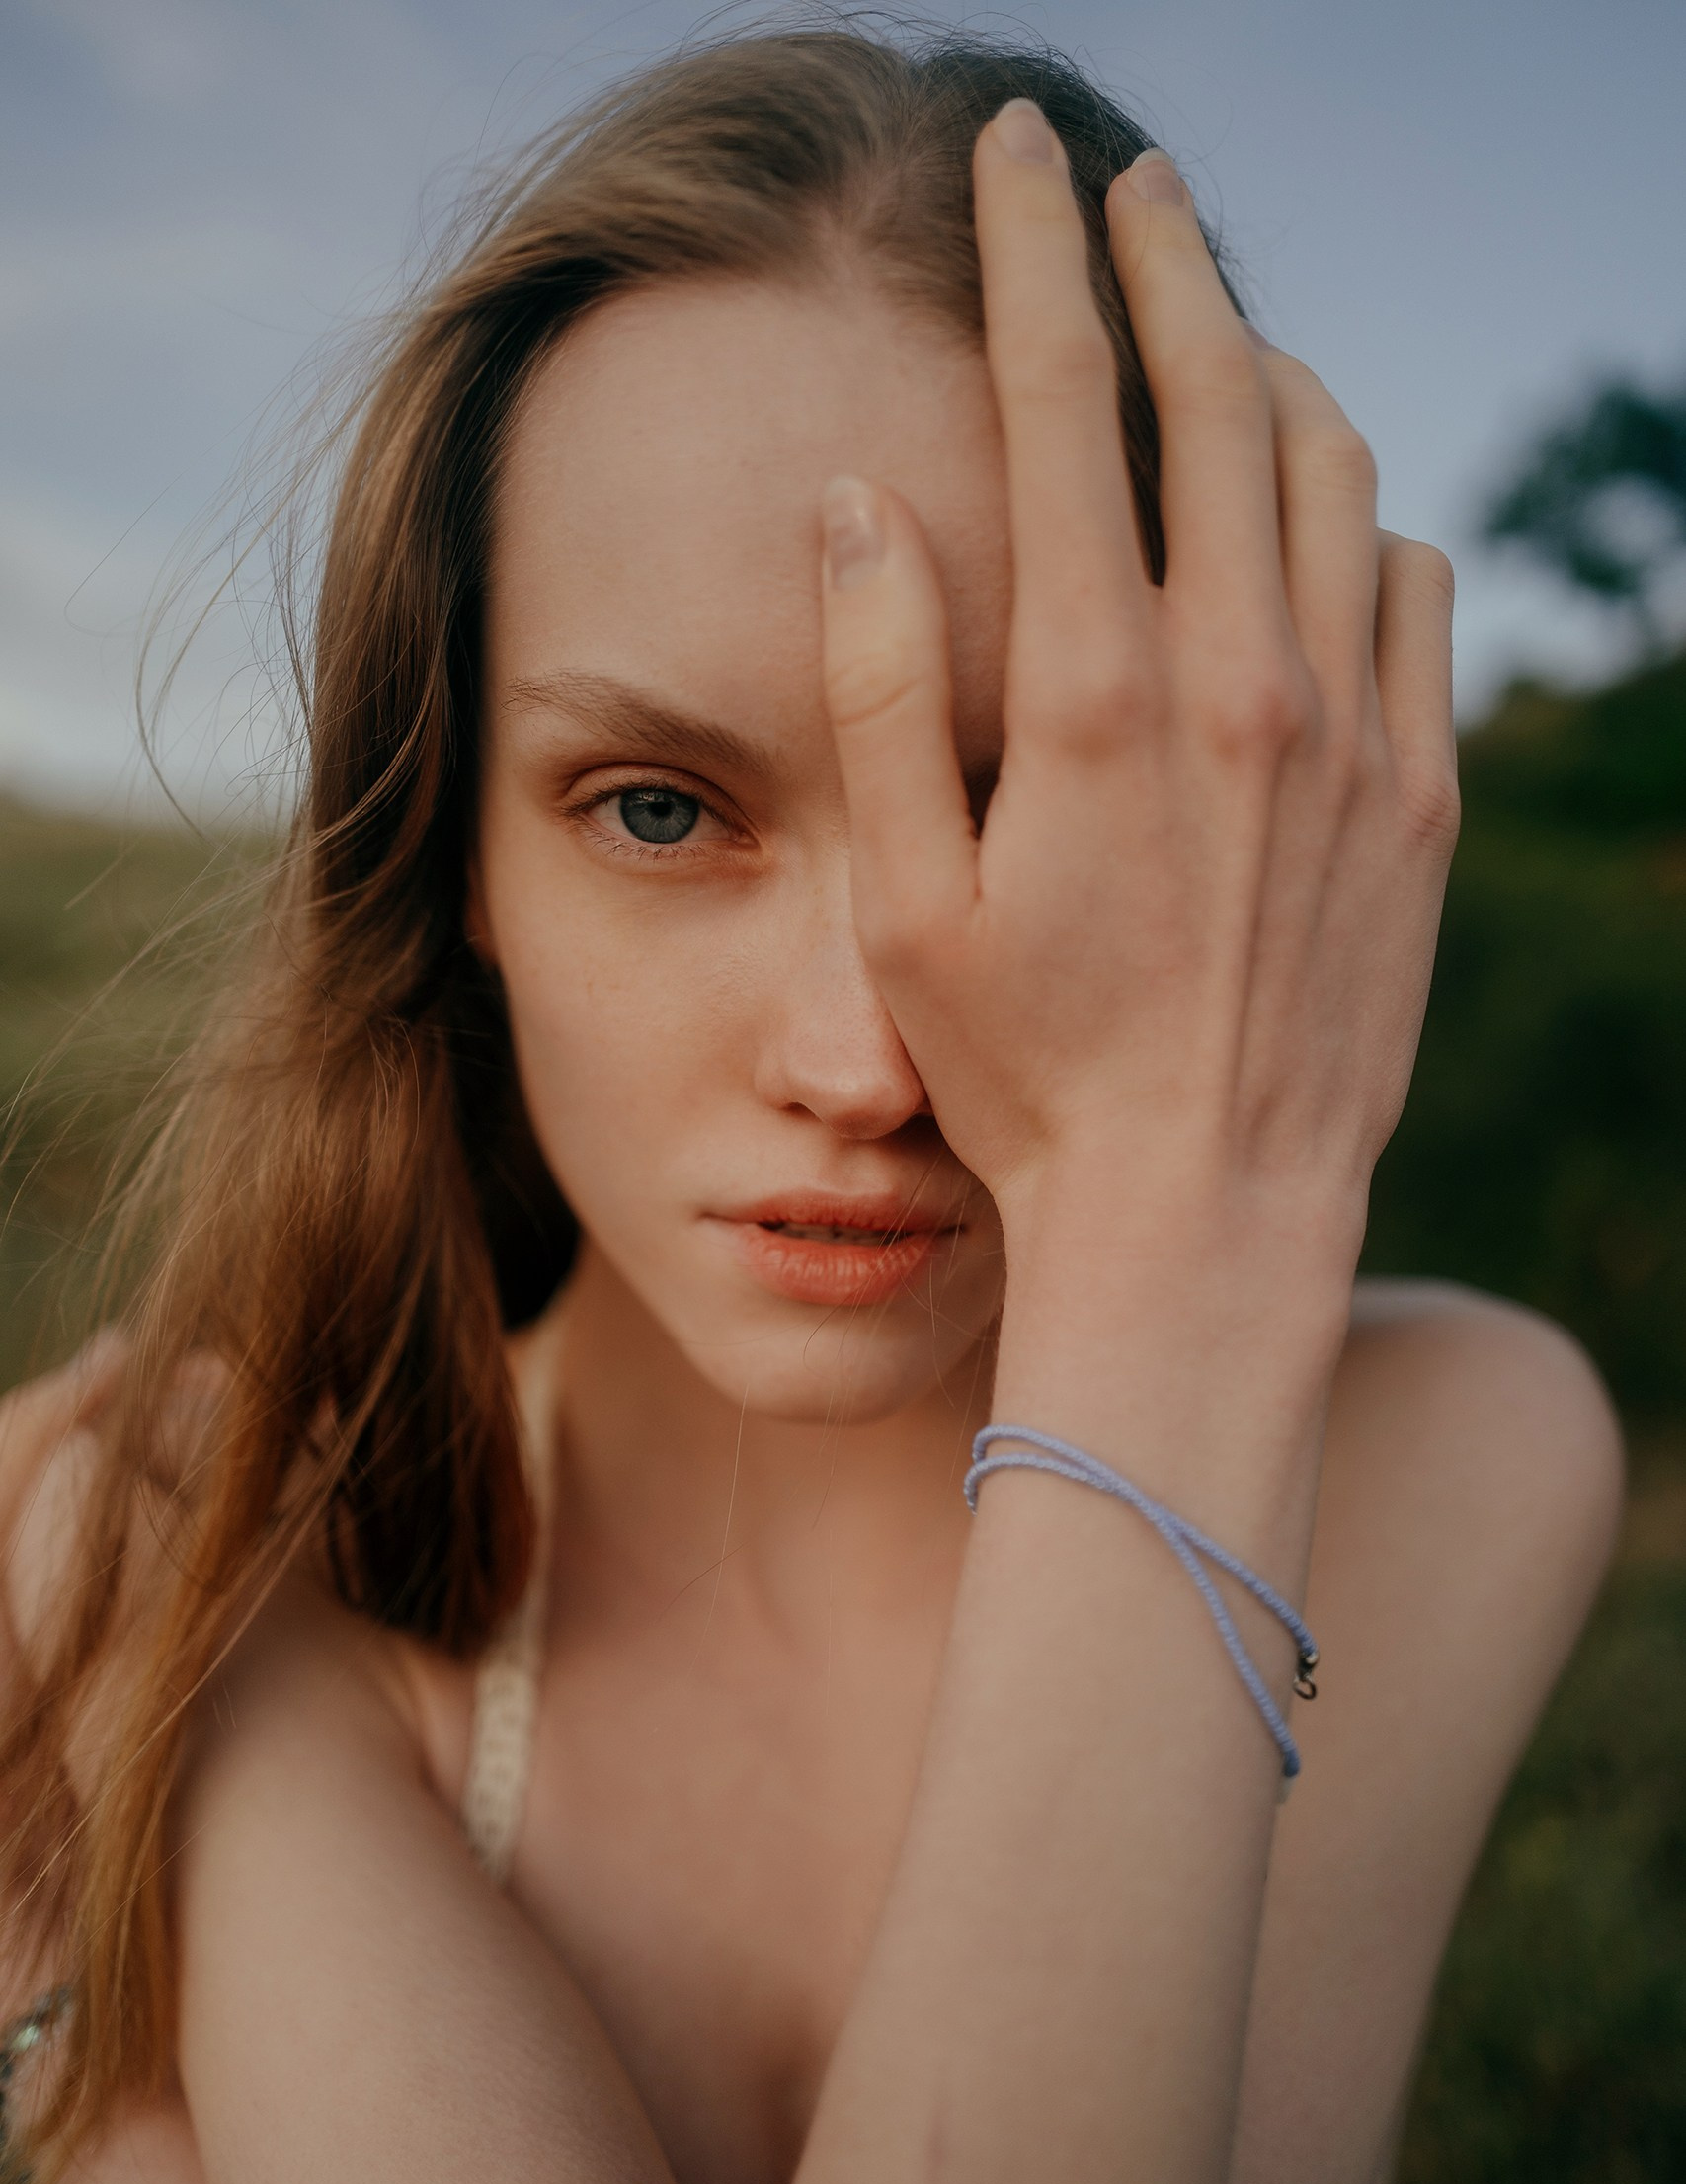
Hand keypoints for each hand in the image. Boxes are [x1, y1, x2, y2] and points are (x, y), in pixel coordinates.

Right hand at [819, 102, 1457, 1282]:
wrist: (1205, 1213)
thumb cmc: (1027, 1078)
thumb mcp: (904, 906)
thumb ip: (878, 690)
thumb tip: (860, 500)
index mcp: (1092, 695)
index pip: (1069, 397)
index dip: (1035, 249)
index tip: (1018, 155)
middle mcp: (1243, 682)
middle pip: (1221, 386)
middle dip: (1166, 254)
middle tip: (1130, 181)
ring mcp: (1354, 731)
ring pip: (1333, 465)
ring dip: (1271, 373)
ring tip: (1218, 341)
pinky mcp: (1422, 792)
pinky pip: (1410, 584)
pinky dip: (1356, 519)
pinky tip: (1310, 534)